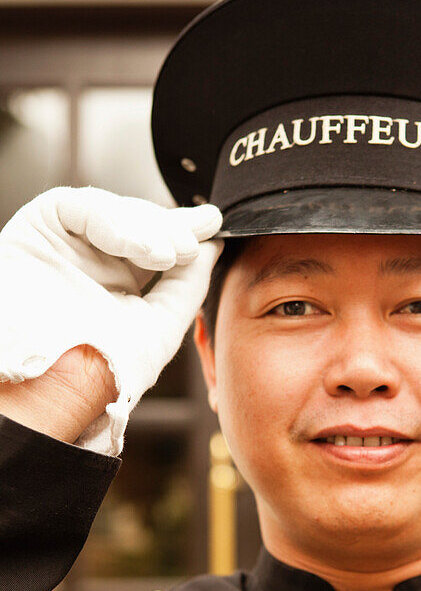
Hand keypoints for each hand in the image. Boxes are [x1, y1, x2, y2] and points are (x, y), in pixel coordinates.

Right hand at [0, 186, 221, 453]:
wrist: (61, 384)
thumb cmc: (105, 370)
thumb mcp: (163, 325)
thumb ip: (189, 284)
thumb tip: (213, 244)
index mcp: (117, 284)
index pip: (154, 243)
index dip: (183, 229)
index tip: (213, 222)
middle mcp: (89, 262)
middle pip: (136, 221)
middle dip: (169, 228)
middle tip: (192, 244)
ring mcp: (63, 245)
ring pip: (112, 210)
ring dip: (148, 227)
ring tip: (169, 254)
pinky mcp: (37, 231)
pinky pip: (76, 207)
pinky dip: (114, 222)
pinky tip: (141, 249)